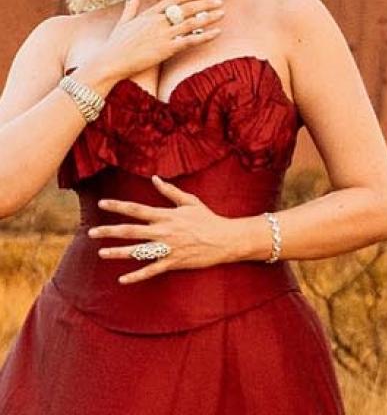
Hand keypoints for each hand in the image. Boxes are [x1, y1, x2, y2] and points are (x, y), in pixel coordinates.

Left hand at [88, 175, 236, 284]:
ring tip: (102, 253)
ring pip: (137, 252)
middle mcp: (163, 231)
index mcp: (166, 215)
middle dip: (110, 231)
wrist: (224, 239)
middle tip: (91, 232)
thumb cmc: (207, 218)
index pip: (137, 209)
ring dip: (118, 252)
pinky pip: (151, 270)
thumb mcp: (190, 201)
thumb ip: (170, 191)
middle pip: (131, 231)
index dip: (118, 206)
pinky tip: (122, 279)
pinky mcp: (173, 262)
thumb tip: (155, 179)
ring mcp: (167, 248)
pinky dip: (136, 276)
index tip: (102, 203)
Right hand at [94, 0, 225, 81]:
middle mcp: (157, 21)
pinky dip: (205, 36)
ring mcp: (162, 35)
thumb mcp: (123, 22)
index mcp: (148, 14)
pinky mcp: (166, 49)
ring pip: (191, 22)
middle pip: (186, 8)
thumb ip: (131, 6)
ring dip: (209, 17)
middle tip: (219, 1)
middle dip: (205, 3)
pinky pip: (190, 41)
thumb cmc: (115, 44)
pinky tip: (217, 32)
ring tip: (222, 13)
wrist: (110, 62)